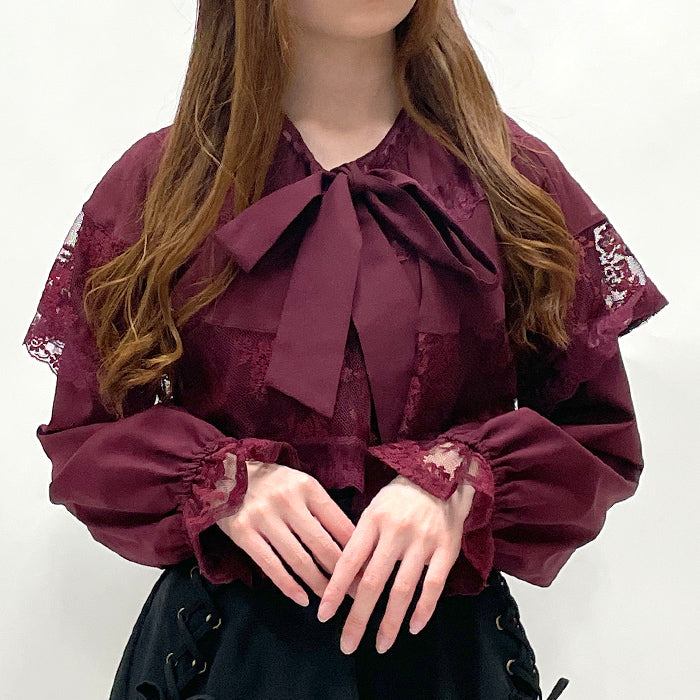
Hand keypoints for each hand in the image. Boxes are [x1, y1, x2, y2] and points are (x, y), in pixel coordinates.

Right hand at [216, 460, 359, 606]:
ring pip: (299, 559)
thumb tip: (351, 542)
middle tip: (357, 593)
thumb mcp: (300, 484)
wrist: (225, 470)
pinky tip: (302, 599)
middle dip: (343, 574)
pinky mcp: (243, 532)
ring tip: (330, 600)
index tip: (369, 571)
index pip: (339, 524)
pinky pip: (271, 565)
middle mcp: (288, 501)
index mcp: (308, 487)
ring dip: (318, 584)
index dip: (357, 551)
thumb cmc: (272, 482)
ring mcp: (264, 517)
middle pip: (322, 545)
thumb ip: (321, 509)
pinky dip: (288, 585)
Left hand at [315, 473, 475, 654]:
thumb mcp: (374, 509)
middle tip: (347, 644)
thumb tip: (344, 578)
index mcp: (373, 521)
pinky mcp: (446, 550)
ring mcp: (422, 542)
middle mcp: (395, 532)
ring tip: (380, 645)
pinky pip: (433, 586)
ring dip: (389, 622)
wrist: (442, 475)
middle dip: (358, 617)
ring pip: (402, 589)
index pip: (349, 561)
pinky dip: (423, 610)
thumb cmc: (401, 497)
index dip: (335, 590)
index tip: (323, 615)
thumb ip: (361, 540)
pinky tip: (413, 628)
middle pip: (373, 582)